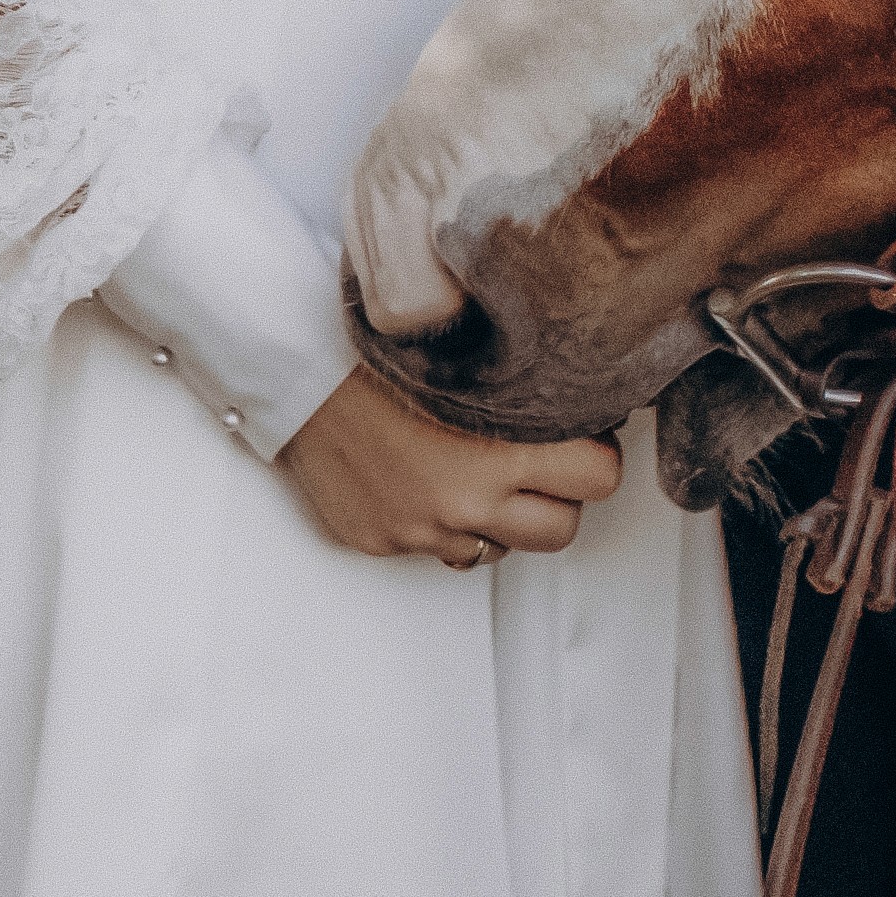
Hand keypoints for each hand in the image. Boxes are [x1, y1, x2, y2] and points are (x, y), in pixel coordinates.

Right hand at [281, 366, 623, 569]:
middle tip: (537, 462)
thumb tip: (576, 403)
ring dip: (501, 519)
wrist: (296, 363)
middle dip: (557, 497)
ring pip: (501, 549)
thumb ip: (523, 392)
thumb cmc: (381, 345)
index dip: (595, 456)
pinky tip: (425, 480)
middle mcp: (467, 500)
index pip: (599, 478)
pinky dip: (443, 526)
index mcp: (500, 449)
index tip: (581, 438)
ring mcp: (423, 529)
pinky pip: (440, 551)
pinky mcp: (384, 542)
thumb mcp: (470, 358)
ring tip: (478, 473)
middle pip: (560, 529)